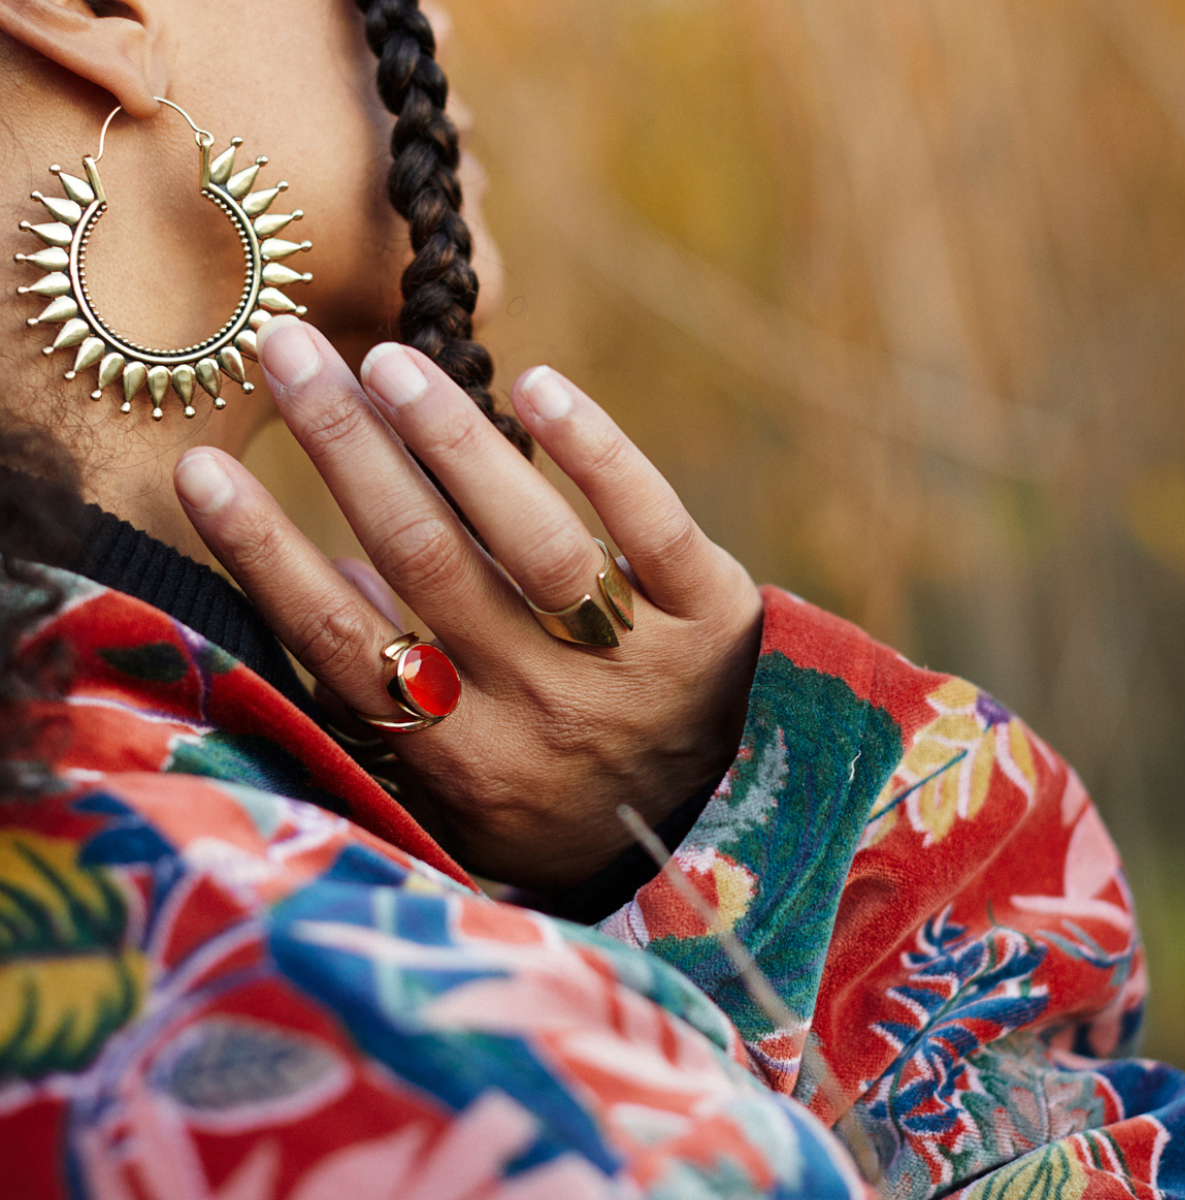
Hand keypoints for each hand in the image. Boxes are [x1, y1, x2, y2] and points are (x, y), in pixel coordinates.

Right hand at [174, 318, 761, 888]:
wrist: (716, 831)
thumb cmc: (567, 802)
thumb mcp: (467, 790)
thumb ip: (392, 702)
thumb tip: (330, 576)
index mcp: (468, 762)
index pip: (348, 647)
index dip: (268, 556)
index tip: (203, 468)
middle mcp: (547, 715)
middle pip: (429, 567)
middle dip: (347, 451)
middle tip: (287, 353)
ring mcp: (637, 666)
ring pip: (532, 543)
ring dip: (453, 442)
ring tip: (387, 361)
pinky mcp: (713, 618)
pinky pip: (652, 527)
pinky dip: (596, 454)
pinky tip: (540, 387)